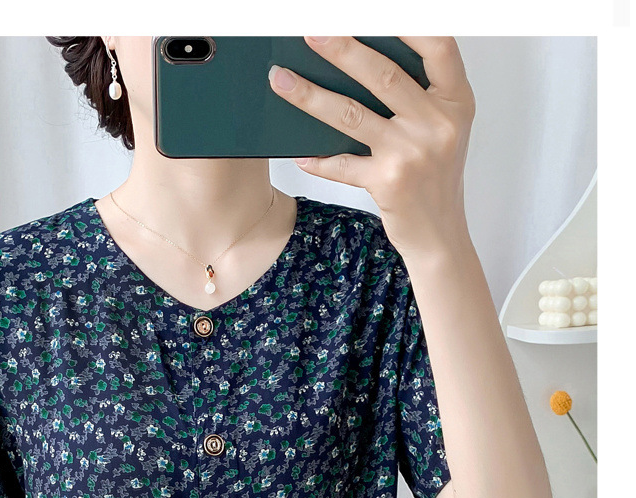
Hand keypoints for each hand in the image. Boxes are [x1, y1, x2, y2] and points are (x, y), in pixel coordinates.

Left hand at [267, 36, 475, 258]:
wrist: (440, 236)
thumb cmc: (435, 178)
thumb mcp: (443, 130)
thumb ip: (419, 95)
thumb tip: (361, 60)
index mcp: (456, 101)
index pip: (438, 45)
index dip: (407, 22)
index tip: (372, 9)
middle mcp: (438, 124)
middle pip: (383, 75)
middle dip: (341, 49)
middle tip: (310, 31)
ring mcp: (412, 154)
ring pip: (352, 114)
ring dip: (311, 95)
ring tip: (280, 79)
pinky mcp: (388, 183)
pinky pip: (341, 164)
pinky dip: (316, 159)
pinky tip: (297, 152)